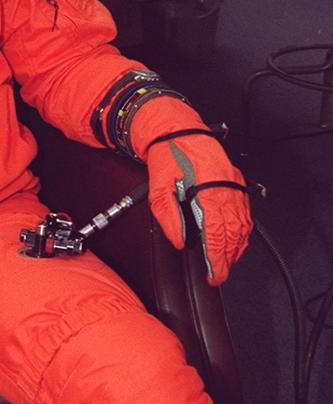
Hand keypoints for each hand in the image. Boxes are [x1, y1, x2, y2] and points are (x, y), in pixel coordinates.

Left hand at [132, 98, 251, 284]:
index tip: (213, 274)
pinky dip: (241, 229)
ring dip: (236, 246)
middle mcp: (226, 189)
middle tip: (218, 273)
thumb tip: (179, 241)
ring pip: (242, 224)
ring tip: (226, 261)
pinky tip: (235, 238)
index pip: (217, 235)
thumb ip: (168, 218)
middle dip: (227, 258)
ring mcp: (233, 184)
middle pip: (233, 234)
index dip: (216, 259)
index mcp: (208, 192)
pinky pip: (244, 212)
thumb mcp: (158, 188)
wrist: (176, 129)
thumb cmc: (168, 154)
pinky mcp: (235, 181)